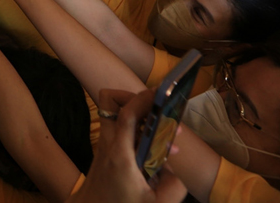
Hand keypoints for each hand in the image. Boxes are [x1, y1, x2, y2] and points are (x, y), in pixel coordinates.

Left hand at [68, 89, 186, 202]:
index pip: (127, 114)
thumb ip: (174, 186)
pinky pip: (117, 129)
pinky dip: (133, 129)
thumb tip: (176, 166)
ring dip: (134, 113)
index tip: (160, 93)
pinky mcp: (104, 151)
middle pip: (110, 101)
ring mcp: (103, 145)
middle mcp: (108, 144)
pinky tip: (150, 146)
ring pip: (113, 112)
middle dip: (134, 97)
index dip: (143, 98)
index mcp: (120, 155)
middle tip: (156, 108)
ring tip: (158, 127)